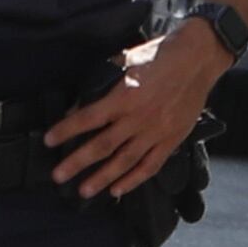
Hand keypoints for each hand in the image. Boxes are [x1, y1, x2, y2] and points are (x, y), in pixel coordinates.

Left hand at [45, 25, 224, 197]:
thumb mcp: (126, 61)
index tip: (49, 140)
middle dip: (77, 163)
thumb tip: (82, 103)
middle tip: (58, 176)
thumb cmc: (161, 55)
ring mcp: (156, 131)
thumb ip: (104, 81)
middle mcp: (138, 118)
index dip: (66, 130)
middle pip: (102, 146)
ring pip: (124, 161)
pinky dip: (134, 180)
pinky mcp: (172, 139)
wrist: (198, 57)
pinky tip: (118, 190)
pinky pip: (150, 165)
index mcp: (124, 96)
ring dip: (102, 178)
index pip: (87, 118)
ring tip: (84, 191)